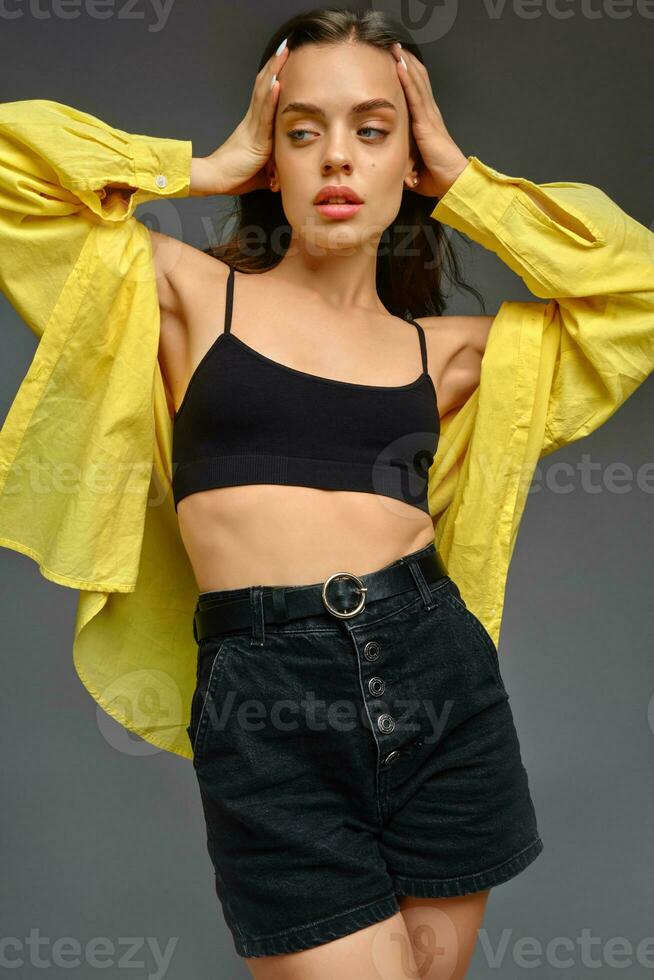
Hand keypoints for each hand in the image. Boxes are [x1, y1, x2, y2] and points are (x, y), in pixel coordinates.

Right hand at [191, 42, 289, 196]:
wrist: (216, 179)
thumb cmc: (235, 175)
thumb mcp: (261, 170)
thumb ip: (273, 167)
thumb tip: (283, 174)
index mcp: (254, 126)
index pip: (265, 95)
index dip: (273, 76)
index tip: (283, 60)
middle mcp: (253, 121)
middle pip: (264, 86)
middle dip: (275, 66)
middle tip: (286, 46)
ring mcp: (253, 127)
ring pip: (264, 93)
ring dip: (274, 72)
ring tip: (284, 53)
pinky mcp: (255, 138)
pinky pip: (264, 114)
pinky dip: (270, 97)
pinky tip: (277, 82)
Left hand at [390, 43, 468, 198]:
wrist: (453, 182)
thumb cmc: (438, 177)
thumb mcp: (415, 168)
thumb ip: (406, 164)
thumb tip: (397, 171)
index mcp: (428, 124)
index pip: (418, 94)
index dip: (410, 77)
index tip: (399, 62)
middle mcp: (430, 116)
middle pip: (419, 82)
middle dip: (408, 64)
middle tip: (396, 47)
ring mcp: (429, 117)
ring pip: (417, 84)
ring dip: (406, 65)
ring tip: (396, 48)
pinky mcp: (426, 123)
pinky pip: (415, 98)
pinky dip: (407, 81)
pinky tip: (400, 67)